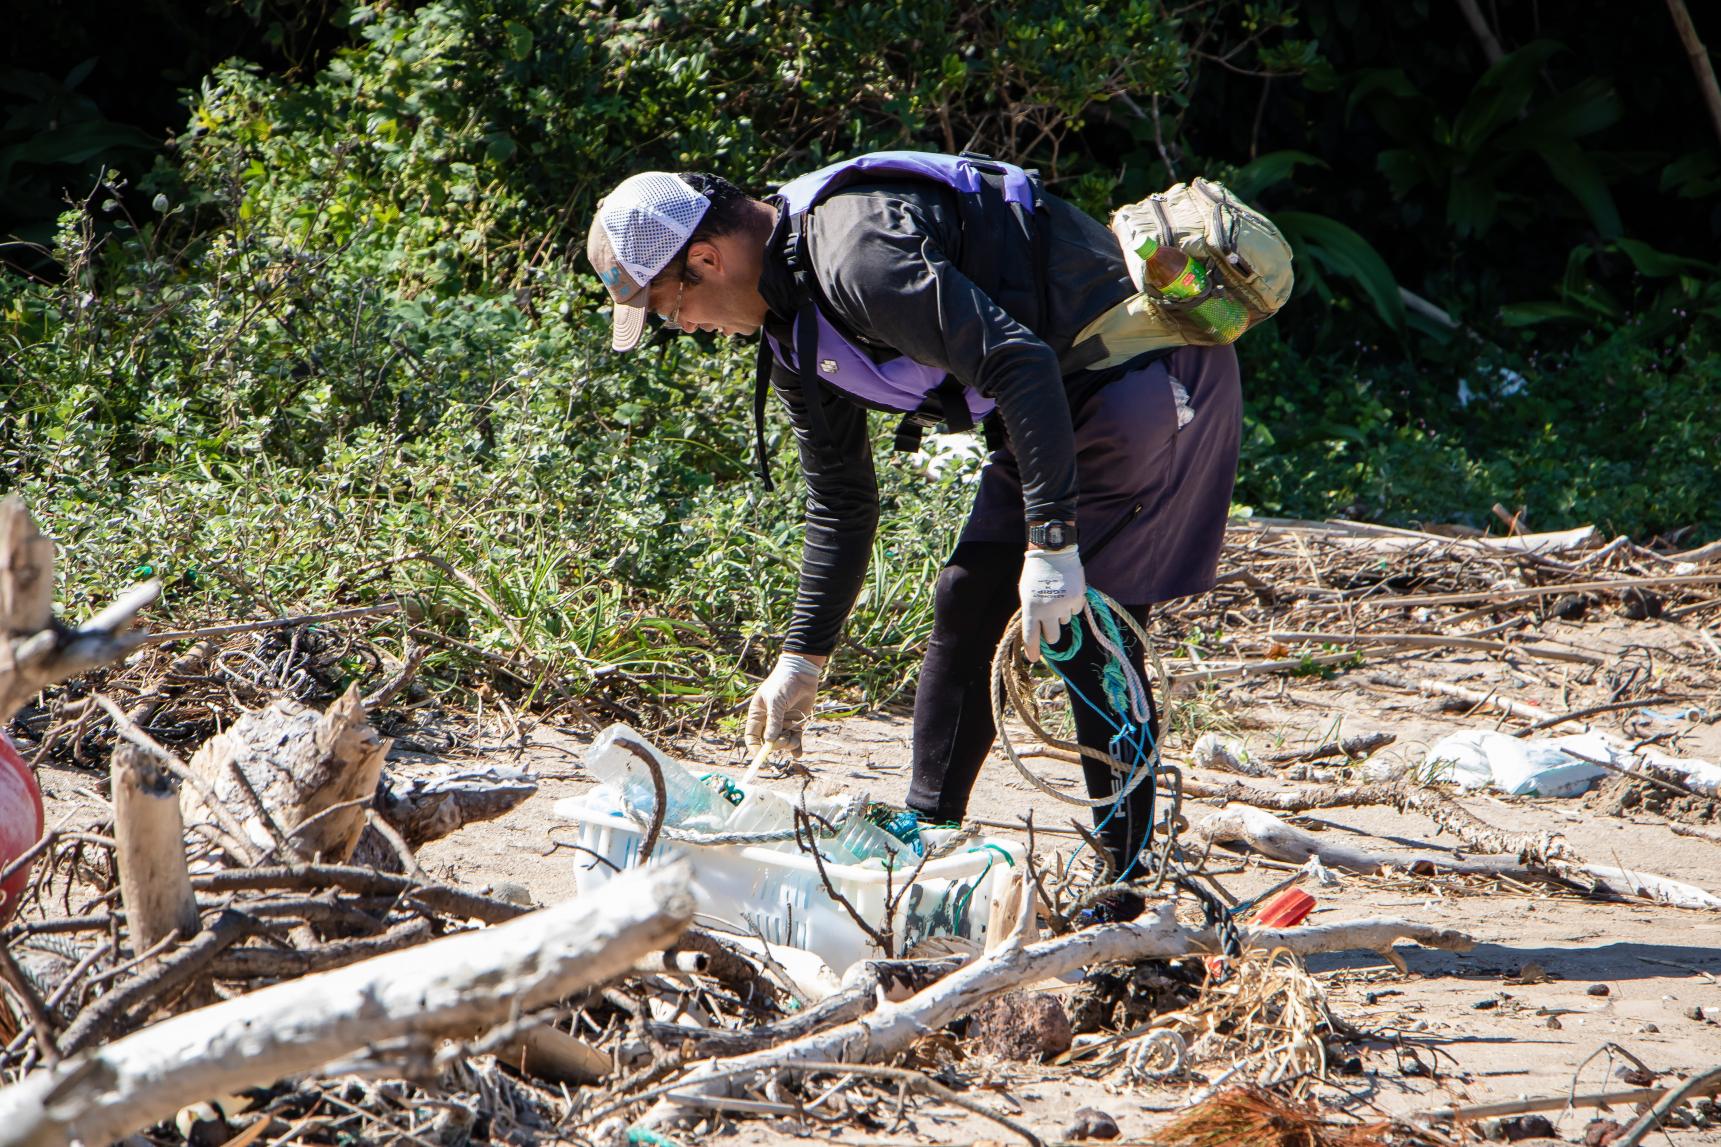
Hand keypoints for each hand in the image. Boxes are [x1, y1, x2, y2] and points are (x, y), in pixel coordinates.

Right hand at [745, 653, 822, 756]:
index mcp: (758, 714)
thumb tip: (770, 741)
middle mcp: (769, 721)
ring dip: (788, 745)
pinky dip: (797, 747)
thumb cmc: (783, 683)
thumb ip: (773, 721)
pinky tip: (798, 754)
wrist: (802, 672)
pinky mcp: (796, 722)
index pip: (752, 736)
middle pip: (769, 741)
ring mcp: (783, 722)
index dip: (755, 747)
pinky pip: (795, 738)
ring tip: (795, 741)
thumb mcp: (776, 702)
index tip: (760, 756)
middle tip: (784, 740)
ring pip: (783, 742)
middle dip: (776, 745)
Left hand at [1019, 546, 1085, 660]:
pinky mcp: (1078, 598)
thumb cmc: (1036, 574)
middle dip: (1050, 634)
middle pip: (1052, 637)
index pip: (1031, 636)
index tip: (1033, 658)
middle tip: (1049, 624)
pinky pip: (1075, 611)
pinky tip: (1066, 591)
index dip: (1032, 650)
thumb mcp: (1026, 593)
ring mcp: (1064, 604)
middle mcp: (1048, 610)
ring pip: (1065, 622)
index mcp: (1031, 608)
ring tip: (1056, 596)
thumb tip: (1037, 633)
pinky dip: (1071, 605)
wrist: (1053, 552)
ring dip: (1061, 614)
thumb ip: (1031, 612)